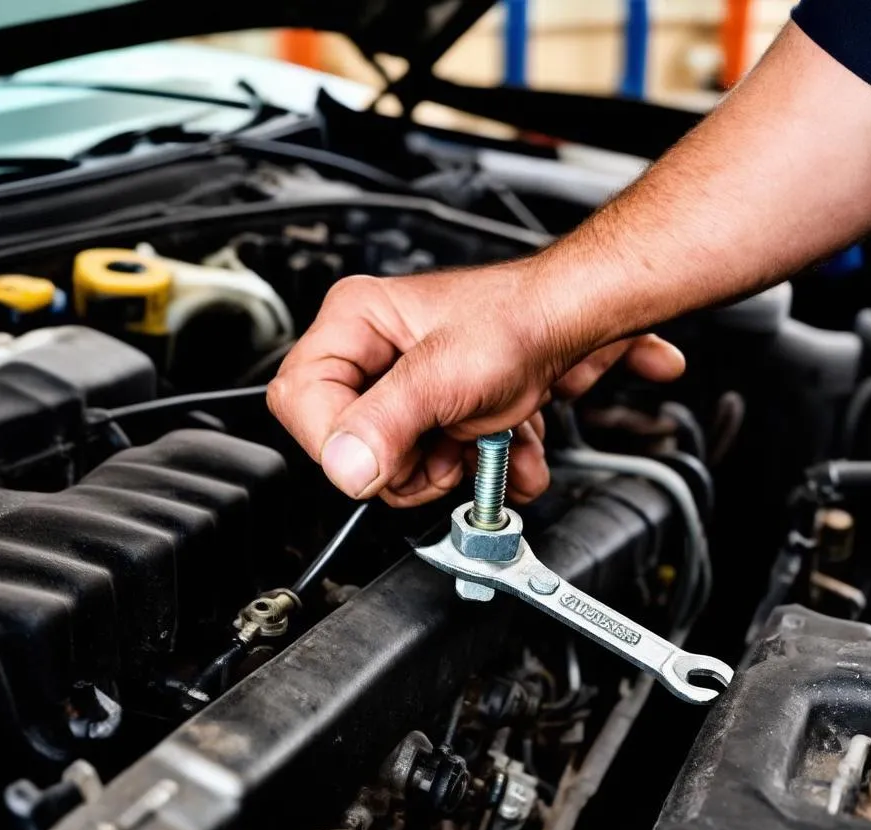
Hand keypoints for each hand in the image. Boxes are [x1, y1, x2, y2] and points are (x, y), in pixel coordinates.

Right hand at [267, 262, 683, 506]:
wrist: (571, 323)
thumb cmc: (519, 320)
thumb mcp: (447, 373)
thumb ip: (390, 422)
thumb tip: (345, 467)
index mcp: (352, 324)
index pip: (299, 402)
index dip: (338, 442)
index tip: (383, 459)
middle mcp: (369, 354)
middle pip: (349, 444)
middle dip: (408, 462)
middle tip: (446, 444)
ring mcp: (400, 388)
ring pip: (393, 466)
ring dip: (449, 468)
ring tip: (480, 439)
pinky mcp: (429, 414)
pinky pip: (430, 466)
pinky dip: (471, 469)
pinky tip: (497, 446)